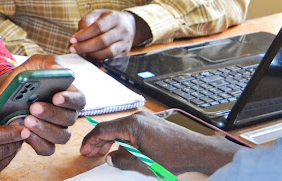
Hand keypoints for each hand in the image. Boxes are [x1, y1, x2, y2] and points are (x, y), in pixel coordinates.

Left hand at [0, 55, 85, 155]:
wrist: (7, 91)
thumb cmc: (27, 76)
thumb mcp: (37, 64)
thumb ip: (50, 64)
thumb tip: (59, 70)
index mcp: (69, 94)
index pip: (79, 100)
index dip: (70, 100)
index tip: (56, 97)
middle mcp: (65, 114)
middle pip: (69, 119)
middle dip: (51, 113)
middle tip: (34, 107)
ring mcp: (56, 129)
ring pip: (61, 136)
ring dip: (44, 129)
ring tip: (26, 119)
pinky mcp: (43, 141)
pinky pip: (47, 148)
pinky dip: (38, 142)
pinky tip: (26, 133)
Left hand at [69, 9, 150, 59]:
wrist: (129, 25)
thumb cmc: (108, 19)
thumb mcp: (97, 14)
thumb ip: (86, 21)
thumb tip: (78, 36)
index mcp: (114, 18)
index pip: (98, 27)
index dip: (84, 35)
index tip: (72, 40)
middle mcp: (122, 30)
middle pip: (103, 41)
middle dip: (85, 47)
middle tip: (73, 49)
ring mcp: (125, 43)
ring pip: (108, 53)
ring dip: (92, 55)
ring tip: (82, 53)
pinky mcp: (125, 53)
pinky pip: (111, 60)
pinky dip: (99, 60)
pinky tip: (91, 57)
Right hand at [80, 111, 241, 174]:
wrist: (197, 150)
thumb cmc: (174, 156)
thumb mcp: (143, 164)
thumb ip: (122, 161)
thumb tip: (110, 158)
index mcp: (132, 124)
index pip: (103, 129)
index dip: (91, 141)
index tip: (84, 151)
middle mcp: (137, 117)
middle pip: (110, 127)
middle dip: (98, 141)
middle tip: (90, 154)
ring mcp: (144, 119)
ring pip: (119, 128)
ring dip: (110, 140)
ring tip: (103, 153)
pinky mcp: (151, 123)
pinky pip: (130, 129)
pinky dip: (121, 138)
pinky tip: (120, 149)